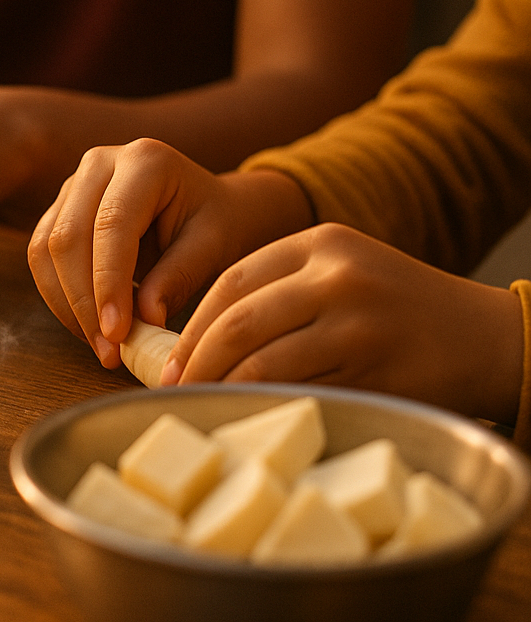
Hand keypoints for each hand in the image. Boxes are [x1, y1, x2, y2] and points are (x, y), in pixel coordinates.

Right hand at [27, 139, 311, 366]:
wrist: (207, 207)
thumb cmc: (216, 223)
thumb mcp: (213, 247)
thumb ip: (178, 277)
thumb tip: (144, 320)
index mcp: (145, 160)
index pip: (112, 224)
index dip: (109, 282)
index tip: (116, 334)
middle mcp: (100, 163)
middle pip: (68, 237)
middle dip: (83, 302)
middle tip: (108, 351)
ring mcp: (74, 184)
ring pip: (45, 249)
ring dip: (67, 305)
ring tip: (101, 346)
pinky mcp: (59, 209)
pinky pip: (41, 258)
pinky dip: (60, 298)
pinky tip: (88, 326)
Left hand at [163, 223, 524, 423]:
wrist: (488, 337)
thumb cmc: (398, 311)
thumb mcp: (342, 273)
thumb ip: (281, 289)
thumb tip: (195, 339)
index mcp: (320, 242)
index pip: (231, 280)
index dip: (191, 323)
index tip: (167, 355)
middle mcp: (337, 274)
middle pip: (237, 319)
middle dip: (195, 359)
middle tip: (174, 387)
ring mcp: (357, 320)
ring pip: (262, 358)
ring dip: (222, 387)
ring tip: (202, 404)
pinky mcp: (374, 366)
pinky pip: (299, 388)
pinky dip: (264, 404)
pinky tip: (248, 413)